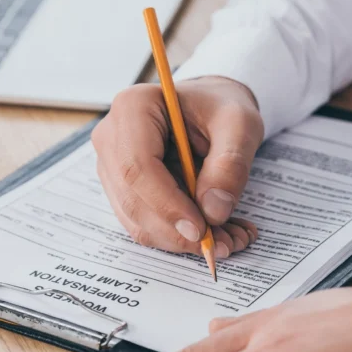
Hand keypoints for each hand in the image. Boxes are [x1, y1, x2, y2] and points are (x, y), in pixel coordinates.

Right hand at [91, 76, 263, 257]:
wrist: (210, 111)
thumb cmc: (221, 109)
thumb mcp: (240, 125)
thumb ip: (231, 164)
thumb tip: (214, 211)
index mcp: (134, 107)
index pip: (137, 167)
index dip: (167, 205)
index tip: (201, 229)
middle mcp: (112, 137)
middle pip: (132, 199)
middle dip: (176, 231)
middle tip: (222, 244)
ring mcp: (112, 166)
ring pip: (136, 220)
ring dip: (180, 240)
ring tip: (228, 239)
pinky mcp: (122, 190)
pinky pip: (144, 224)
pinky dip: (178, 237)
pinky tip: (214, 233)